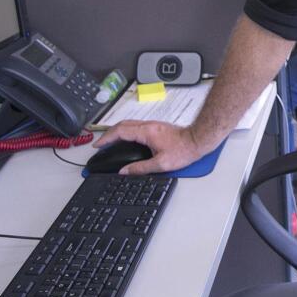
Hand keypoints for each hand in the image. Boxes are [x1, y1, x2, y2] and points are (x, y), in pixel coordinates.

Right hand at [93, 120, 207, 174]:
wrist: (198, 140)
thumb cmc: (183, 150)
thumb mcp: (161, 164)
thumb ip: (140, 168)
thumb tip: (125, 172)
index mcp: (147, 132)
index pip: (120, 131)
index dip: (107, 138)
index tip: (98, 145)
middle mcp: (149, 125)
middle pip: (122, 125)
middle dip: (109, 133)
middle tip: (101, 144)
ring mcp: (153, 125)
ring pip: (129, 124)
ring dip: (117, 131)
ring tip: (110, 142)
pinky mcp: (157, 127)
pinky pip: (136, 126)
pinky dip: (126, 131)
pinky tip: (127, 139)